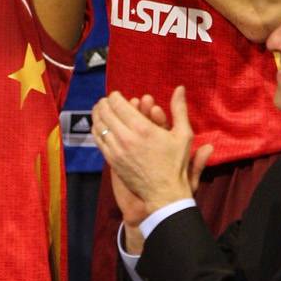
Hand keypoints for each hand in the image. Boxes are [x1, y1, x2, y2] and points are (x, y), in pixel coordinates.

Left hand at [92, 85, 211, 224]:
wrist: (164, 193)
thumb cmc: (176, 163)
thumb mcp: (183, 134)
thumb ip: (179, 109)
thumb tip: (180, 88)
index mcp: (142, 128)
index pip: (118, 104)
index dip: (114, 96)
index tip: (117, 95)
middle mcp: (125, 137)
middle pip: (105, 112)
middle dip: (104, 103)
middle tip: (105, 101)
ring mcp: (116, 150)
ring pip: (98, 125)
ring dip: (97, 114)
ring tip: (100, 110)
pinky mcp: (111, 160)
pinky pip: (98, 140)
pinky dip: (97, 129)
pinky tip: (100, 126)